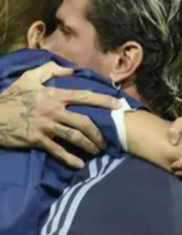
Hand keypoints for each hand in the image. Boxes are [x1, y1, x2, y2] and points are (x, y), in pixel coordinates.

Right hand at [0, 62, 119, 167]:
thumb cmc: (10, 97)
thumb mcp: (28, 78)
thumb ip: (49, 70)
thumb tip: (71, 69)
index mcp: (53, 94)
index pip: (84, 96)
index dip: (103, 100)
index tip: (118, 105)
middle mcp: (53, 110)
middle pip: (84, 121)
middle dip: (99, 132)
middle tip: (108, 139)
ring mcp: (45, 126)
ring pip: (75, 137)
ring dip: (89, 145)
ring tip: (98, 150)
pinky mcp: (36, 139)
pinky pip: (57, 150)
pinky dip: (70, 159)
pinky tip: (79, 164)